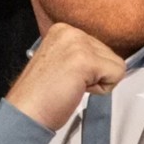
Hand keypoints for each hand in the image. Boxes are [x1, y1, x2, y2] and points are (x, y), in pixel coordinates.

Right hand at [6, 23, 126, 129]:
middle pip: (110, 54)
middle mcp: (70, 32)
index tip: (67, 77)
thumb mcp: (61, 61)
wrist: (26, 113)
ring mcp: (78, 44)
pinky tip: (78, 89)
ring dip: (98, 82)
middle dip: (95, 75)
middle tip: (69, 84)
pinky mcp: (86, 60)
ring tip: (72, 86)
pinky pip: (117, 74)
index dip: (90, 69)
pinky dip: (102, 89)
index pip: (99, 47)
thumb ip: (81, 54)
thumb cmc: (41, 96)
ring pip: (116, 64)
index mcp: (63, 30)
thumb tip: (105, 59)